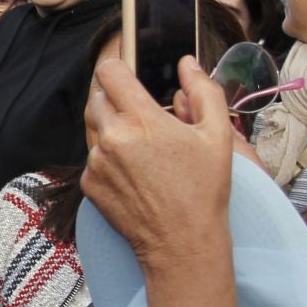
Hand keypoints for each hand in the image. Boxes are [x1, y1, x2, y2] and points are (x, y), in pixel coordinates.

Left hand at [83, 56, 233, 266]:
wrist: (181, 242)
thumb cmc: (203, 190)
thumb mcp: (217, 135)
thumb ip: (203, 91)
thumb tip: (186, 64)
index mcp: (141, 119)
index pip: (109, 72)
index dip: (118, 68)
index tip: (127, 75)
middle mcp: (113, 137)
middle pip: (97, 98)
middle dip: (116, 101)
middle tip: (142, 119)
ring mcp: (97, 162)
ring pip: (93, 128)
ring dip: (110, 129)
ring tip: (142, 150)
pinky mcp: (89, 184)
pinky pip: (91, 158)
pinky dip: (107, 159)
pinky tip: (133, 174)